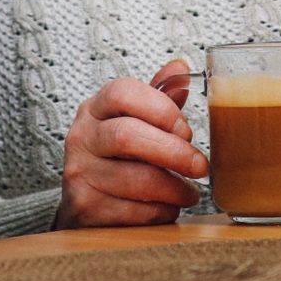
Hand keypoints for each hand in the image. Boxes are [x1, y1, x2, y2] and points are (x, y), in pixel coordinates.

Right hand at [55, 59, 206, 228]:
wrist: (85, 202)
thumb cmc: (116, 157)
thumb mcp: (132, 121)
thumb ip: (157, 97)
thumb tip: (181, 69)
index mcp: (95, 108)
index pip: (122, 92)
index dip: (160, 108)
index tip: (185, 129)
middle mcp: (82, 137)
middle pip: (127, 135)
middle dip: (174, 152)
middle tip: (200, 166)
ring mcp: (80, 174)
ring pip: (136, 179)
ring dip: (174, 188)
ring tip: (189, 192)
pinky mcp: (86, 209)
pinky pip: (134, 212)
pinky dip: (161, 211)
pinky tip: (168, 206)